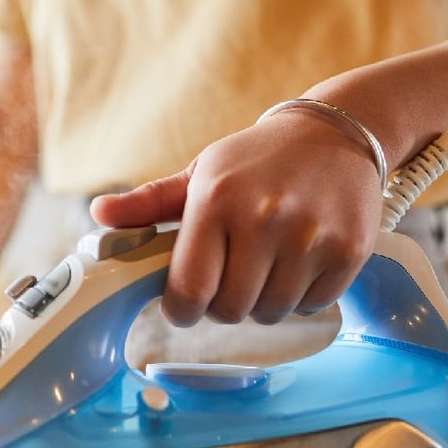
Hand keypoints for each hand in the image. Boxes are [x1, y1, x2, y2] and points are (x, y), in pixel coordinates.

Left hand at [90, 110, 382, 325]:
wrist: (335, 134)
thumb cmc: (256, 161)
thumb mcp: (200, 173)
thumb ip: (149, 202)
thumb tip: (100, 214)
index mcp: (216, 199)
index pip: (188, 291)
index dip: (182, 309)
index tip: (187, 303)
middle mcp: (263, 218)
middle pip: (230, 311)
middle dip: (225, 305)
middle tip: (233, 276)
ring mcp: (309, 236)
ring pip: (271, 313)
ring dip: (264, 302)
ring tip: (267, 266)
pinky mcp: (348, 250)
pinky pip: (312, 306)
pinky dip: (302, 296)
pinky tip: (300, 262)